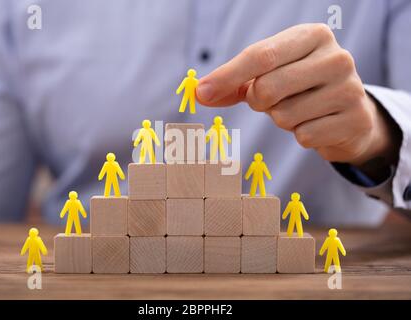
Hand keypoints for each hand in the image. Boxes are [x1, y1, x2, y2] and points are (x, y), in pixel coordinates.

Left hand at [197, 24, 400, 167]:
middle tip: (270, 100)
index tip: (202, 93)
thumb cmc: (300, 88)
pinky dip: (301, 135)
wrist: (348, 112)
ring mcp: (350, 89)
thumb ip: (235, 81)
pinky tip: (316, 124)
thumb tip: (199, 92)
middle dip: (259, 102)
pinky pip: (304, 136)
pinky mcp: (355, 119)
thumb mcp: (270, 75)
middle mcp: (336, 57)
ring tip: (300, 110)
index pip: (260, 55)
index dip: (227, 76)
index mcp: (313, 36)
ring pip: (284, 116)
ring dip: (282, 120)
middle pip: (267, 88)